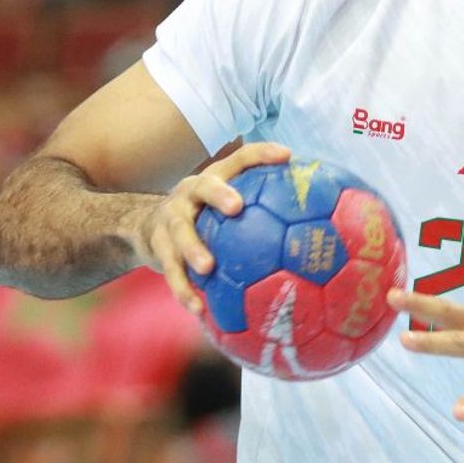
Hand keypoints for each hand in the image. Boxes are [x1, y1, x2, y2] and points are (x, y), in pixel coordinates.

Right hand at [137, 141, 290, 313]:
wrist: (144, 226)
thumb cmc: (203, 215)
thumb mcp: (225, 203)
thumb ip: (264, 206)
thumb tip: (319, 217)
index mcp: (214, 178)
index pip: (240, 158)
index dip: (262, 154)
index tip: (286, 156)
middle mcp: (190, 193)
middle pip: (202, 186)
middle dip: (218, 194)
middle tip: (236, 207)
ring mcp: (170, 219)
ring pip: (179, 232)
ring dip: (192, 249)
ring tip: (207, 267)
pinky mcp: (157, 247)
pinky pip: (170, 270)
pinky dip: (183, 290)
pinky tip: (198, 309)